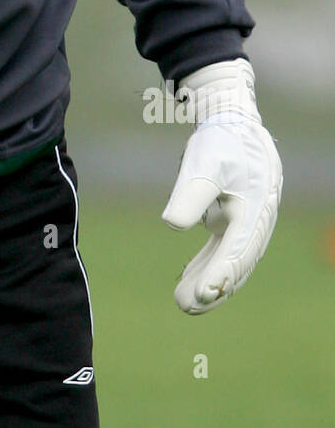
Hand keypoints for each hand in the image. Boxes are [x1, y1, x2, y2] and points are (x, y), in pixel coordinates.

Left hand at [161, 58, 281, 313]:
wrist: (233, 122)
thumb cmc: (221, 141)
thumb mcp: (205, 162)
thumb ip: (191, 193)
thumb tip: (172, 224)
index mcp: (255, 209)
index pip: (239, 249)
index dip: (222, 273)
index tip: (205, 293)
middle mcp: (255, 222)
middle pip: (235, 263)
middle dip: (213, 287)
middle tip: (187, 305)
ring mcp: (245, 223)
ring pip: (227, 261)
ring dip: (208, 282)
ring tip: (182, 303)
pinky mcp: (232, 221)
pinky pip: (220, 251)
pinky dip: (206, 266)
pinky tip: (186, 283)